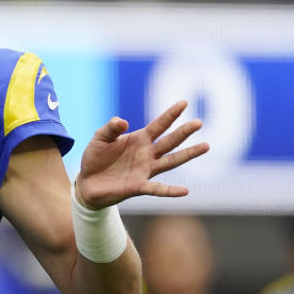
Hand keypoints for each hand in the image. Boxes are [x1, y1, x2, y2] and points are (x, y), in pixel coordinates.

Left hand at [75, 100, 208, 209]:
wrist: (87, 182)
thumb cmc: (95, 157)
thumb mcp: (100, 138)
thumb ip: (111, 128)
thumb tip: (123, 121)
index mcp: (139, 139)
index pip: (159, 125)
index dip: (170, 114)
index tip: (184, 102)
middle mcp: (147, 154)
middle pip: (169, 141)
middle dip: (183, 132)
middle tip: (199, 122)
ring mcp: (145, 170)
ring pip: (171, 161)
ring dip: (187, 155)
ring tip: (205, 146)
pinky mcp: (138, 186)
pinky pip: (157, 188)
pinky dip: (170, 190)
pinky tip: (185, 191)